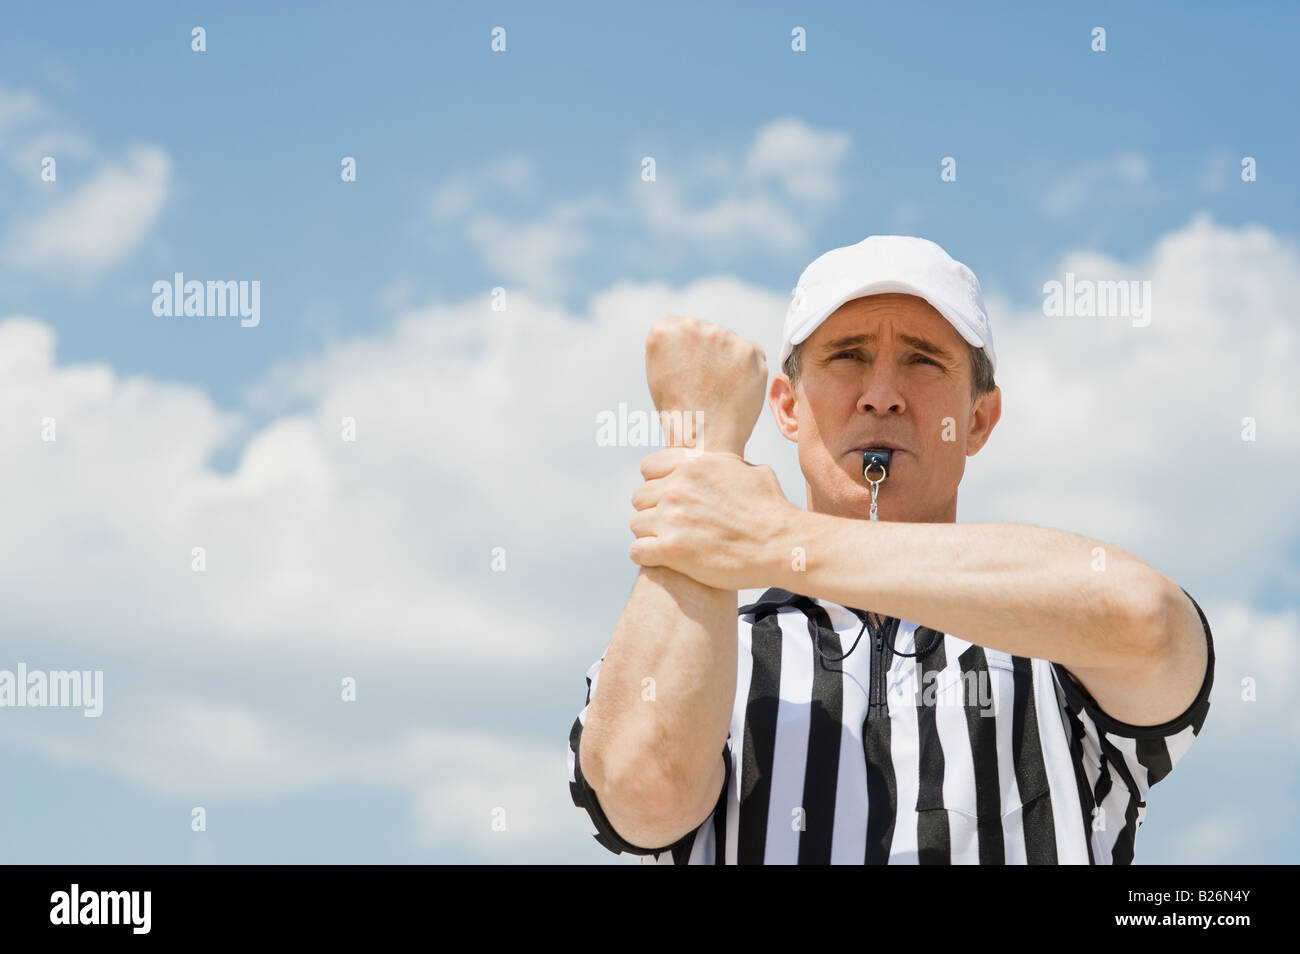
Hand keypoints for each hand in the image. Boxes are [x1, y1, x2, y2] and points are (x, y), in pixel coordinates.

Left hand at [628, 447, 802, 590]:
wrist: (781, 545)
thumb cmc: (772, 511)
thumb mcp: (751, 471)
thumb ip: (723, 465)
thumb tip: (720, 463)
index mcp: (693, 464)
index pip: (648, 467)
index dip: (656, 484)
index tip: (667, 498)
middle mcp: (678, 487)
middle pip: (639, 497)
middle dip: (653, 511)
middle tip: (671, 526)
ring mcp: (671, 518)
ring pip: (636, 524)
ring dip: (650, 535)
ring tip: (670, 544)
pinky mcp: (670, 549)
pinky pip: (637, 550)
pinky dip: (647, 556)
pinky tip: (663, 559)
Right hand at [645, 316, 767, 454]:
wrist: (704, 437)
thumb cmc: (679, 411)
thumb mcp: (659, 372)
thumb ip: (675, 346)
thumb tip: (693, 338)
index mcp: (664, 330)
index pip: (681, 329)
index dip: (686, 353)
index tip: (687, 373)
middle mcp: (693, 326)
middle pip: (707, 332)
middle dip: (709, 354)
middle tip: (706, 385)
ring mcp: (723, 335)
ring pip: (730, 343)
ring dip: (728, 361)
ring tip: (720, 390)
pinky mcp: (749, 349)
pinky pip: (751, 354)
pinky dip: (748, 370)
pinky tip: (737, 389)